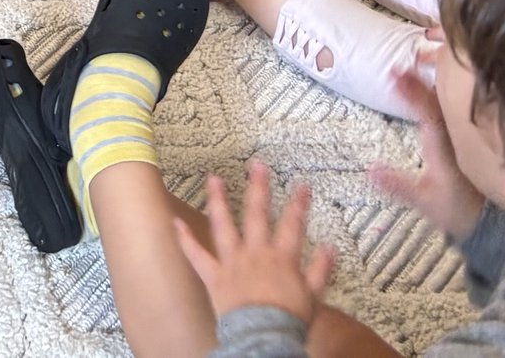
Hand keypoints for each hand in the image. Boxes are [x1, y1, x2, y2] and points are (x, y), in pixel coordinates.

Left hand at [175, 161, 335, 327]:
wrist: (263, 338)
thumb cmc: (288, 320)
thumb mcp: (313, 296)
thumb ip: (321, 269)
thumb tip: (330, 247)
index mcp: (282, 257)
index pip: (293, 224)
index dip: (298, 203)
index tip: (300, 185)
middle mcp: (255, 253)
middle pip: (257, 214)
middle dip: (258, 187)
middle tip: (256, 165)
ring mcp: (232, 262)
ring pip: (223, 225)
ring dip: (217, 200)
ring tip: (212, 179)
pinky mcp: (214, 276)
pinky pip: (197, 255)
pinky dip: (185, 239)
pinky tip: (175, 222)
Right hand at [371, 64, 484, 238]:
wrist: (490, 218)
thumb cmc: (456, 208)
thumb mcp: (424, 200)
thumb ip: (397, 185)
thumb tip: (370, 170)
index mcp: (444, 147)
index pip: (429, 113)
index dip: (413, 92)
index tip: (395, 74)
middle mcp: (456, 134)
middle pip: (440, 99)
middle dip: (419, 79)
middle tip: (399, 64)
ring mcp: (463, 132)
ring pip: (449, 99)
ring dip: (433, 80)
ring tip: (415, 62)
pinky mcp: (467, 132)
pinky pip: (456, 103)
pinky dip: (445, 88)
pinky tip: (436, 75)